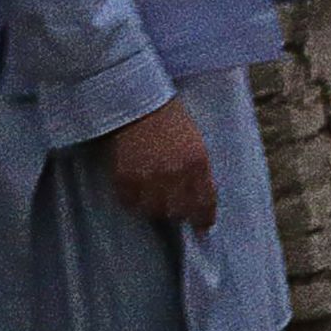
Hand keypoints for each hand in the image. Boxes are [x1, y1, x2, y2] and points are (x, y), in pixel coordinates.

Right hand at [110, 95, 218, 229]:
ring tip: (151, 193)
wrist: (138, 102)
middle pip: (178, 211)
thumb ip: (198, 171)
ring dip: (154, 205)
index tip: (201, 227)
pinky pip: (129, 201)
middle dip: (177, 210)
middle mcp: (175, 174)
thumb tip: (199, 198)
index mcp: (197, 164)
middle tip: (172, 204)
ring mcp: (149, 177)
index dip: (203, 219)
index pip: (204, 203)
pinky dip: (132, 199)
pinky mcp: (125, 177)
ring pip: (153, 210)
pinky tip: (134, 188)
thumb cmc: (170, 119)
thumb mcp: (195, 143)